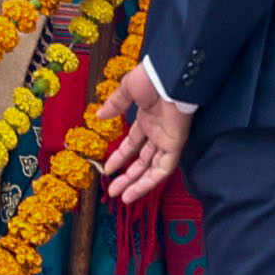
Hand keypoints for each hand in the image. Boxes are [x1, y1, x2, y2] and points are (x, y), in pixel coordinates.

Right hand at [95, 58, 190, 206]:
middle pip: (142, 161)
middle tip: (112, 190)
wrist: (169, 77)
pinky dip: (150, 181)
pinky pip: (163, 169)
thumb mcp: (127, 90)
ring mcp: (166, 140)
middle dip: (127, 176)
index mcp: (146, 120)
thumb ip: (115, 105)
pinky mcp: (175, 146)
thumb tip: (98, 116)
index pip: (133, 145)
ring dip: (137, 183)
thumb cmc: (150, 79)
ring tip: (122, 198)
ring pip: (152, 169)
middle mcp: (157, 133)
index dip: (120, 157)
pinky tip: (135, 191)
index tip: (107, 169)